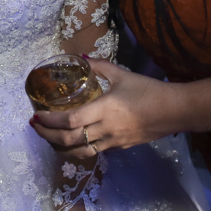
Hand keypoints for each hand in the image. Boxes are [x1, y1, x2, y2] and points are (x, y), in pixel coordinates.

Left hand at [30, 59, 181, 159]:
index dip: (50, 122)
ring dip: (60, 147)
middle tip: (35, 127)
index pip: (70, 121)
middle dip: (48, 136)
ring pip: (80, 151)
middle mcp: (106, 130)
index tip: (37, 116)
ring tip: (49, 138)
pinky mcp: (120, 148)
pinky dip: (78, 148)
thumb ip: (100, 67)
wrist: (175, 111)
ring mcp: (113, 142)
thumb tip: (81, 58)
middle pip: (69, 141)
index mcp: (104, 110)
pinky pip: (94, 151)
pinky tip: (72, 142)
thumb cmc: (149, 91)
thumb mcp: (123, 75)